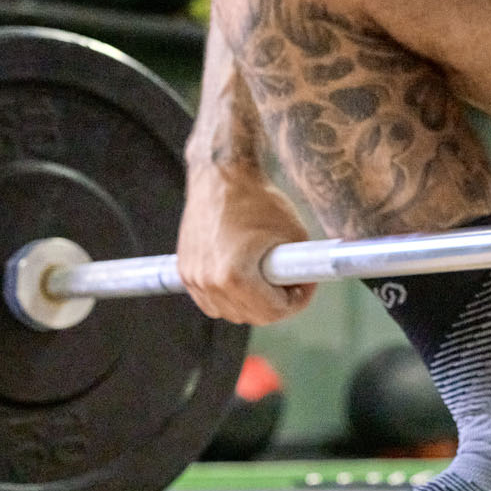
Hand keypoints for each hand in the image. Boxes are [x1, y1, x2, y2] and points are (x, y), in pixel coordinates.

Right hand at [177, 160, 316, 324]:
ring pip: (229, 312)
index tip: (304, 283)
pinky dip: (229, 296)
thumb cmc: (259, 200)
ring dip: (251, 303)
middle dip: (276, 303)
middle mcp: (209, 282)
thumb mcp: (295, 236)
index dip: (297, 301)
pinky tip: (245, 277)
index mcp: (235, 276)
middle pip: (251, 316)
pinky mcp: (184, 270)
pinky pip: (210, 300)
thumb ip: (303, 268)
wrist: (221, 174)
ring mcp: (192, 278)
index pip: (273, 312)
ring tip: (268, 278)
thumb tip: (307, 286)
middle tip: (290, 281)